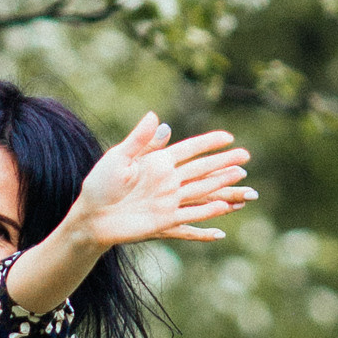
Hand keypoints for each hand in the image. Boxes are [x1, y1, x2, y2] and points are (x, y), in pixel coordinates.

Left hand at [69, 110, 251, 254]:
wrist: (92, 216)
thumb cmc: (100, 185)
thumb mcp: (117, 158)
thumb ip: (140, 140)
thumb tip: (156, 117)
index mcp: (157, 162)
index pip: (189, 149)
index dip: (209, 142)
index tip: (228, 136)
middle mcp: (167, 180)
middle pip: (202, 169)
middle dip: (224, 162)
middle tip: (246, 156)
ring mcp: (169, 200)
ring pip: (202, 191)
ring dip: (222, 184)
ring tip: (242, 178)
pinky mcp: (166, 219)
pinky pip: (192, 216)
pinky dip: (208, 213)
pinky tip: (224, 209)